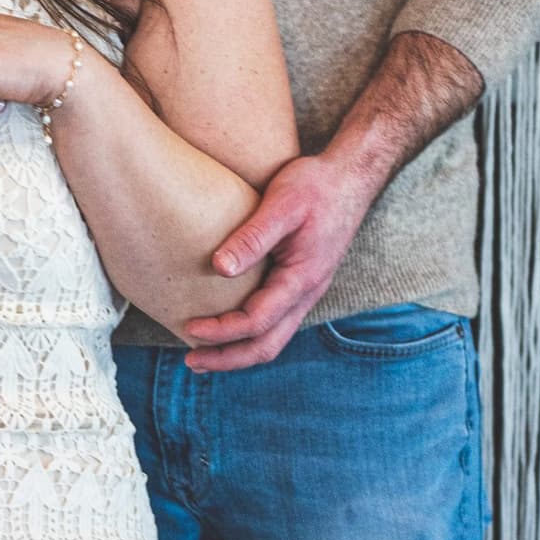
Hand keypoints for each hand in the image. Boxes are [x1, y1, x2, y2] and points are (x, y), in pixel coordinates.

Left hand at [179, 153, 371, 371]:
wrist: (350, 177)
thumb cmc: (316, 186)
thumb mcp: (282, 203)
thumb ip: (253, 237)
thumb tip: (219, 268)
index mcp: (302, 278)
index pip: (258, 321)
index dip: (222, 331)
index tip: (190, 326)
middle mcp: (307, 293)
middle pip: (267, 345)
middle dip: (228, 358)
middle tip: (191, 361)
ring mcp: (305, 292)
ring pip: (272, 339)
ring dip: (237, 352)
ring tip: (203, 353)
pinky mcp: (299, 284)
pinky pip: (274, 322)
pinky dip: (248, 334)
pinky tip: (226, 326)